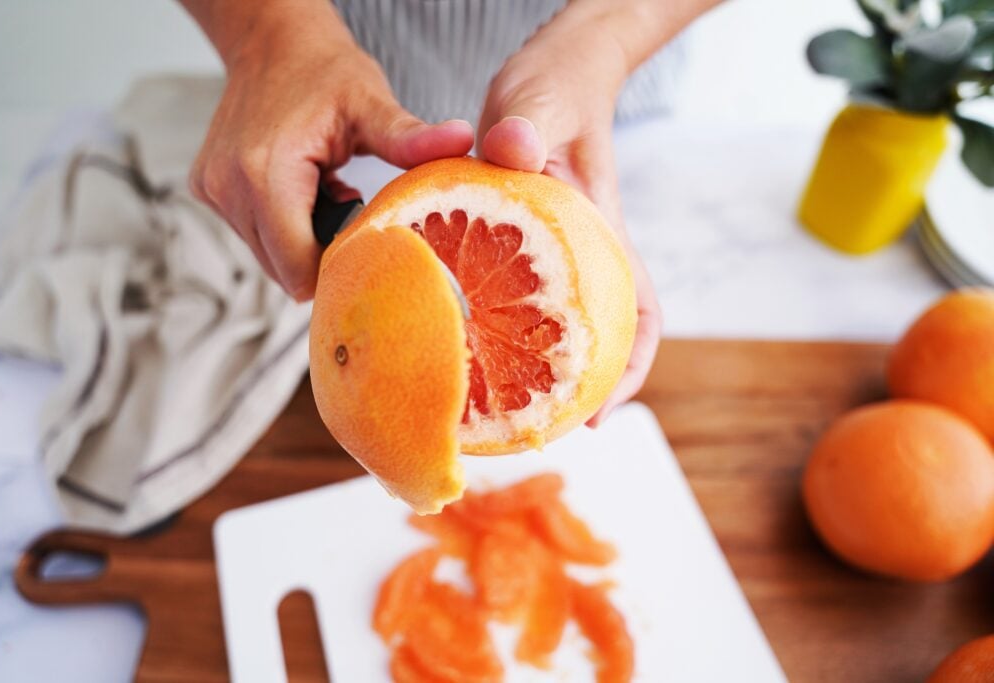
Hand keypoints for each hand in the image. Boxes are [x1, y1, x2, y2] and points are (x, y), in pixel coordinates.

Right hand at [186, 1, 472, 298]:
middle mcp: (228, 187)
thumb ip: (409, 138)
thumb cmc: (323, 70)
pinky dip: (282, 225)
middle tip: (351, 210)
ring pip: (267, 258)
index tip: (369, 251)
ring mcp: (213, 190)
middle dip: (322, 256)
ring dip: (302, 240)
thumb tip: (463, 141)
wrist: (272, 39)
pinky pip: (253, 235)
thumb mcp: (371, 103)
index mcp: (265, 174)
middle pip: (283, 270)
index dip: (338, 271)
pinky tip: (305, 190)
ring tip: (327, 193)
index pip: (298, 267)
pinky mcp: (207, 190)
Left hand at [478, 5, 662, 426]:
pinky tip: (460, 339)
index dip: (632, 369)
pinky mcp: (522, 244)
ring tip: (492, 403)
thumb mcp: (537, 103)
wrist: (554, 76)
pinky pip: (516, 298)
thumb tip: (511, 150)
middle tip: (535, 429)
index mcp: (598, 235)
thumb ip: (527, 125)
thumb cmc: (556, 91)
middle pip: (598, 337)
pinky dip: (499, 327)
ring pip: (555, 325)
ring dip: (536, 366)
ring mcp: (552, 253)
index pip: (639, 313)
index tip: (601, 415)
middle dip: (577, 389)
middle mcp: (581, 255)